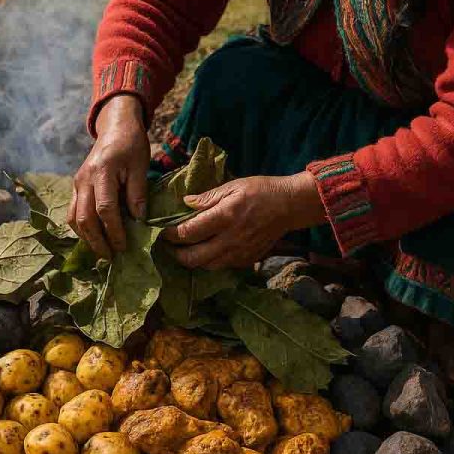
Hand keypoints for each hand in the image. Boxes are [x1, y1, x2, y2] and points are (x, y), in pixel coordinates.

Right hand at [69, 95, 150, 258]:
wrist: (115, 127)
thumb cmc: (131, 145)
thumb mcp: (140, 166)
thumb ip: (138, 193)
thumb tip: (138, 221)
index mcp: (102, 172)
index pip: (105, 209)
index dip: (113, 231)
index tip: (124, 247)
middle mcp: (84, 179)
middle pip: (84, 218)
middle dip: (97, 241)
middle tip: (111, 258)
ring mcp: (77, 183)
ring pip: (74, 218)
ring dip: (87, 238)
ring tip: (103, 252)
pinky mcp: (75, 186)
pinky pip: (73, 212)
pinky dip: (81, 228)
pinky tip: (94, 238)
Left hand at [164, 172, 324, 269]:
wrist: (290, 206)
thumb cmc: (261, 190)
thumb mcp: (233, 186)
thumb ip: (207, 197)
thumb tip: (184, 203)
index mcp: (224, 217)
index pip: (187, 233)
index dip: (170, 234)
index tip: (163, 230)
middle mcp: (230, 239)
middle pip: (193, 258)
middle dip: (175, 253)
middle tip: (169, 245)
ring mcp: (239, 253)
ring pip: (206, 266)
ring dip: (191, 260)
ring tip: (185, 249)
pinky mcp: (247, 260)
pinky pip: (221, 267)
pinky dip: (209, 262)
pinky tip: (206, 251)